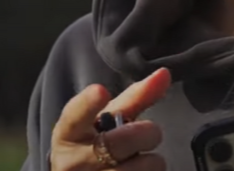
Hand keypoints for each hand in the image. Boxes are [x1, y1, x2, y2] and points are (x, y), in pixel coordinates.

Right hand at [50, 68, 171, 170]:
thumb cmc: (97, 142)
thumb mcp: (109, 119)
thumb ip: (136, 96)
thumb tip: (165, 73)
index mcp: (69, 132)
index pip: (75, 115)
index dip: (88, 104)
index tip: (100, 91)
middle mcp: (72, 162)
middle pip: (120, 142)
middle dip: (146, 133)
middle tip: (148, 133)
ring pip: (141, 169)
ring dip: (152, 162)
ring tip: (140, 160)